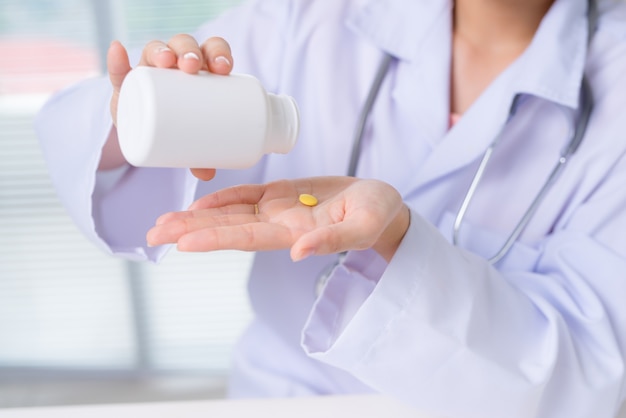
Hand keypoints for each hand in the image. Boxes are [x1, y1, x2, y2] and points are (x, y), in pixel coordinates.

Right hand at [101, 35, 232, 178]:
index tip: (224, 68)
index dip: (218, 52)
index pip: (210, 50)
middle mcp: (174, 63)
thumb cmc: (179, 128)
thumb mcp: (191, 138)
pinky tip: (117, 50)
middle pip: (184, 46)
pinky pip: (119, 68)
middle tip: (193, 67)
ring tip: (167, 62)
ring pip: (156, 50)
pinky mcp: (125, 84)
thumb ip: (200, 154)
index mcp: (198, 70)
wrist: (146, 129)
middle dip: (190, 51)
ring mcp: (148, 71)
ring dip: (162, 50)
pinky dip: (116, 60)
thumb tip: (207, 174)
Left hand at [146, 176, 409, 261]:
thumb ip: (333, 241)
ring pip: (229, 213)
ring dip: (196, 216)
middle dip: (189, 230)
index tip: (181, 242)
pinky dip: (222, 197)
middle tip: (152, 233)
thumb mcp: (363, 228)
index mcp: (293, 235)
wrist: (381, 204)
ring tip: (162, 221)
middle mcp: (278, 226)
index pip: (246, 238)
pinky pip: (247, 195)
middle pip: (226, 228)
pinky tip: (200, 201)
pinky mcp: (282, 194)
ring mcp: (277, 210)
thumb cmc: (379, 216)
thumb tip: (297, 252)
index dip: (214, 239)